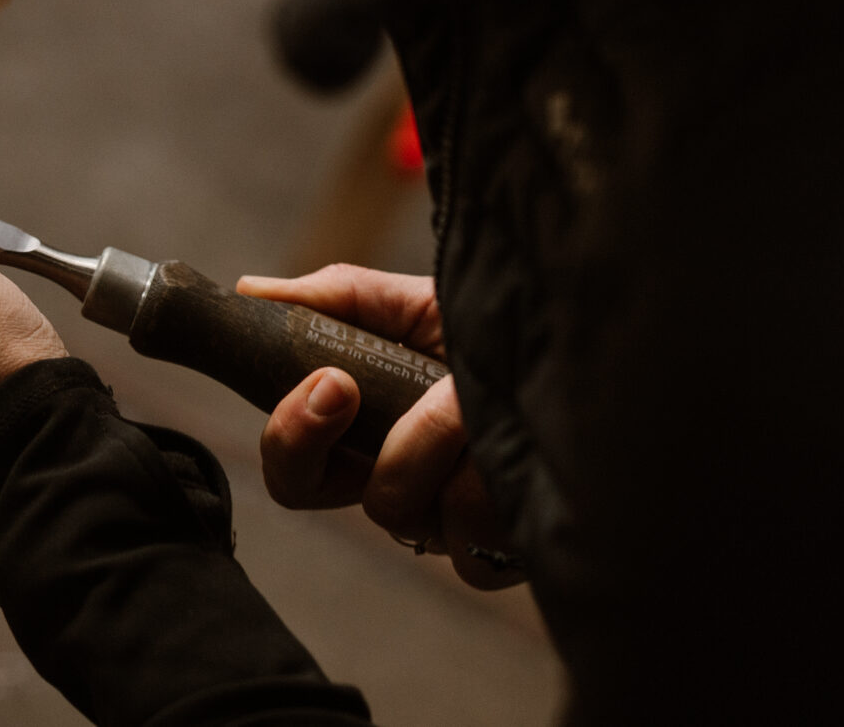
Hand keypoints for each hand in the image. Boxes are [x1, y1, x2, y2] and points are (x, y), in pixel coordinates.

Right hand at [235, 264, 522, 589]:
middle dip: (316, 436)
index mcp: (366, 435)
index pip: (292, 462)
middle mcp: (398, 487)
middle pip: (308, 491)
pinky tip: (516, 441)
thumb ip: (340, 297)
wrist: (591, 357)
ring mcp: (446, 527)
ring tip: (476, 393)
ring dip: (436, 434)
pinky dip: (492, 478)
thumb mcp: (420, 303)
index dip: (289, 431)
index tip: (326, 379)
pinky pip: (470, 540)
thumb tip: (251, 289)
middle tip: (347, 388)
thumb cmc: (500, 337)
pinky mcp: (503, 554)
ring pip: (399, 509)